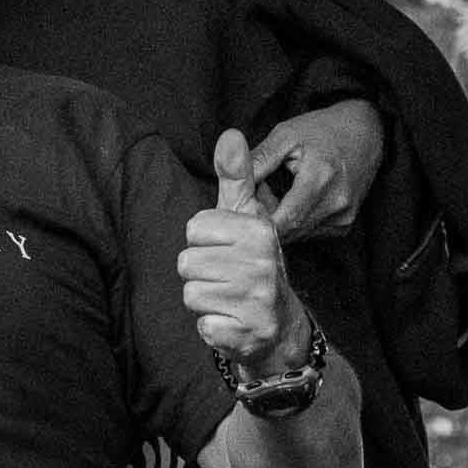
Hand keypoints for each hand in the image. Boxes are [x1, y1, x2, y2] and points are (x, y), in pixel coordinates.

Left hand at [179, 130, 308, 376]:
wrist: (280, 325)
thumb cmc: (253, 263)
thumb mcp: (245, 216)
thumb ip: (235, 176)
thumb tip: (230, 133)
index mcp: (258, 230)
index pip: (195, 228)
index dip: (204, 241)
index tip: (227, 250)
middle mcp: (262, 264)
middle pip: (187, 263)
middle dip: (201, 273)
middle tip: (228, 278)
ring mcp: (257, 302)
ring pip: (191, 294)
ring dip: (204, 300)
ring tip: (230, 298)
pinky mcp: (248, 334)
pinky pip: (203, 326)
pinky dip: (211, 328)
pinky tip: (232, 323)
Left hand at [252, 98, 382, 243]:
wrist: (365, 133)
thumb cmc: (322, 129)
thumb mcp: (285, 134)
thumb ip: (259, 159)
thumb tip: (231, 179)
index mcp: (320, 178)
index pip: (282, 220)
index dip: (257, 220)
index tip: (240, 211)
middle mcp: (336, 204)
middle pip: (288, 230)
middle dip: (266, 219)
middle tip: (255, 197)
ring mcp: (343, 218)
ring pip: (298, 234)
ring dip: (280, 221)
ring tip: (273, 194)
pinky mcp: (345, 225)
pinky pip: (310, 232)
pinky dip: (295, 222)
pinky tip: (291, 201)